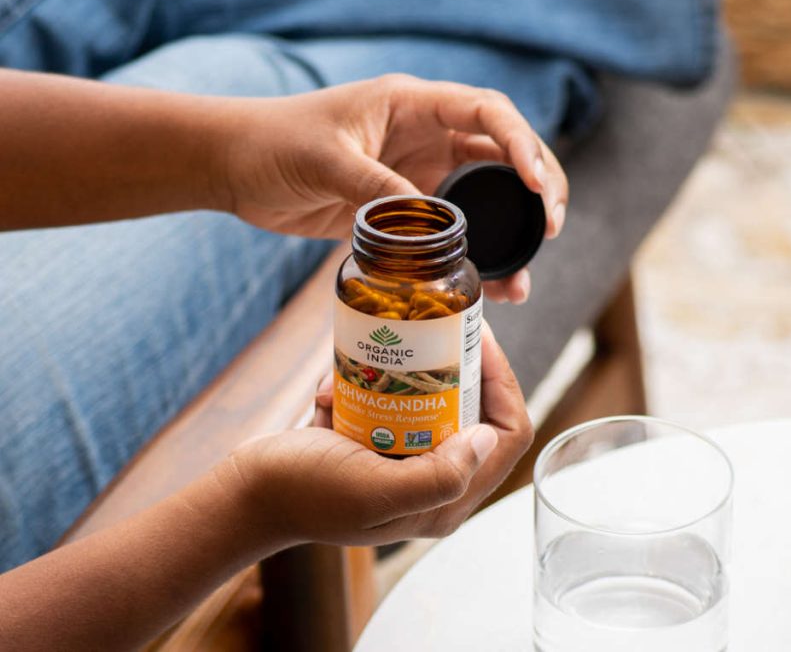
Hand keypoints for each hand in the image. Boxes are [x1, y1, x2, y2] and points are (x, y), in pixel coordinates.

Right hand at [220, 323, 532, 544]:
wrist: (246, 494)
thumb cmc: (304, 492)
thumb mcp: (375, 490)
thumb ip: (440, 476)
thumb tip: (488, 437)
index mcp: (445, 501)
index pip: (508, 438)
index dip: (504, 385)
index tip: (477, 341)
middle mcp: (435, 484)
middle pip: (477, 412)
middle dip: (459, 366)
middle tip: (438, 325)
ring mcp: (407, 463)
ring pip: (436, 400)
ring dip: (409, 371)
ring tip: (378, 351)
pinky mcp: (378, 445)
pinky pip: (393, 401)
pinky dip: (368, 383)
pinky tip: (335, 387)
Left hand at [221, 74, 568, 303]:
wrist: (235, 167)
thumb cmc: (274, 143)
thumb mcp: (326, 159)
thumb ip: (376, 187)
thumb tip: (431, 225)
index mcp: (413, 104)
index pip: (487, 113)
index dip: (523, 145)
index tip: (538, 186)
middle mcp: (427, 136)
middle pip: (504, 155)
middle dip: (537, 189)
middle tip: (551, 229)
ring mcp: (420, 174)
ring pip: (486, 200)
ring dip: (510, 232)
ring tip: (524, 275)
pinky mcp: (406, 211)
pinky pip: (454, 232)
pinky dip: (474, 259)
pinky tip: (489, 288)